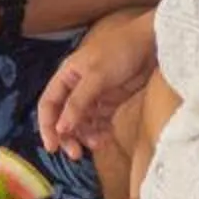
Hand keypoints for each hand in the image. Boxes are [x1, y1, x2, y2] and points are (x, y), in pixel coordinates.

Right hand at [38, 11, 157, 160]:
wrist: (151, 44)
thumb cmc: (119, 51)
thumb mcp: (96, 76)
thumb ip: (78, 103)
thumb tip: (60, 128)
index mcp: (66, 76)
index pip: (48, 105)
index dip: (46, 126)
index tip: (52, 147)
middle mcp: (76, 87)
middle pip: (64, 118)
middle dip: (68, 136)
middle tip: (76, 154)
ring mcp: (93, 96)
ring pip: (82, 123)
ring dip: (87, 136)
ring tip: (99, 143)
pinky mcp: (110, 102)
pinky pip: (100, 122)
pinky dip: (101, 131)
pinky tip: (107, 137)